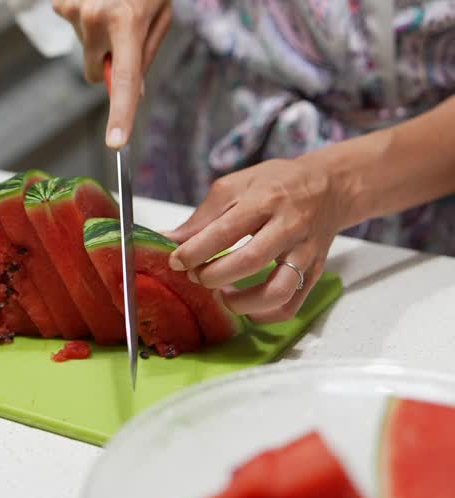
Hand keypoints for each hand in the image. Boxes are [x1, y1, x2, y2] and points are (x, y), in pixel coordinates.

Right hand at [50, 0, 170, 146]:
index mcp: (129, 20)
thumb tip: (132, 89)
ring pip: (86, 47)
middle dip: (110, 59)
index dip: (121, 114)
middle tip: (126, 22)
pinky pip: (74, 27)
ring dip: (99, 33)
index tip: (116, 143)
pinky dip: (85, 17)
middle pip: (98, 68)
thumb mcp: (163, 6)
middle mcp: (95, 18)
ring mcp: (72, 10)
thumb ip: (147, 51)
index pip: (123, 78)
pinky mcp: (57, 2)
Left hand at [167, 155, 345, 322]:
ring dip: (241, 302)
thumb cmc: (277, 183)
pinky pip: (290, 305)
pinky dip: (264, 314)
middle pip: (250, 261)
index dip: (196, 250)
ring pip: (276, 291)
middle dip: (214, 275)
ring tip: (221, 295)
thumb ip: (204, 216)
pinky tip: (245, 306)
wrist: (328, 187)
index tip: (176, 261)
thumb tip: (170, 239)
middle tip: (196, 276)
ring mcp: (304, 252)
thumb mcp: (237, 185)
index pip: (226, 230)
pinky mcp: (314, 272)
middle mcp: (289, 226)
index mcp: (265, 199)